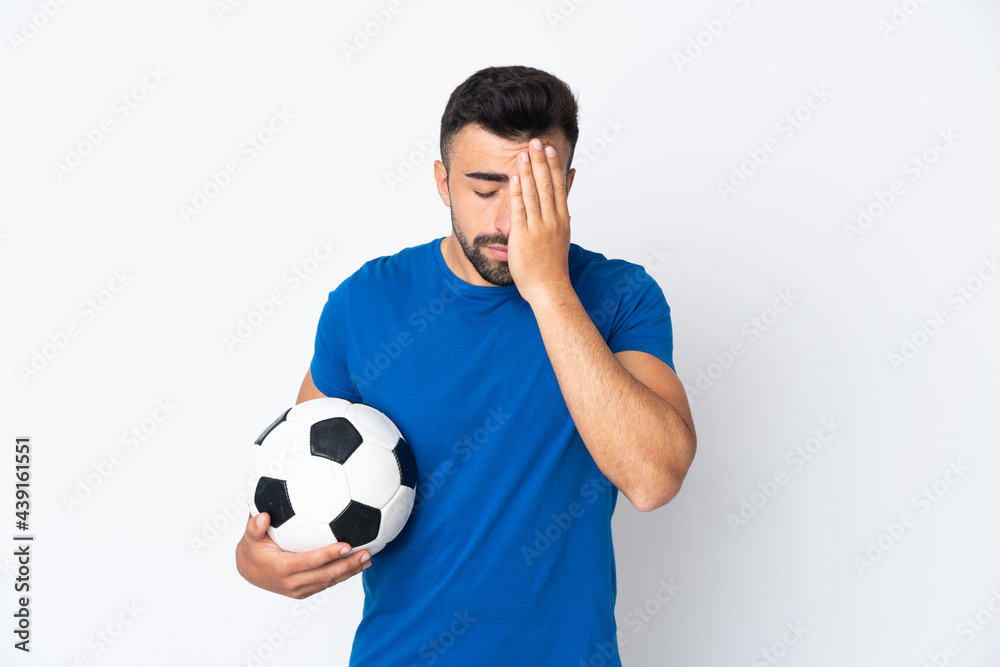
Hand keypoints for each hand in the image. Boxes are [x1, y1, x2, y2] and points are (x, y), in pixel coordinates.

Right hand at [235, 512, 370, 598]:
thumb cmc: (253, 548)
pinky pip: (327, 584)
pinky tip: (356, 565)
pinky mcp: (305, 591)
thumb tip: (262, 517)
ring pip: (329, 582)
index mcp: (282, 569)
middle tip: (366, 553)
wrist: (248, 571)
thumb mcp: (250, 536)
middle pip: (326, 575)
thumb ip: (254, 527)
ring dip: (350, 571)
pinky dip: (343, 575)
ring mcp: (299, 590)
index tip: (346, 546)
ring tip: (368, 560)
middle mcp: (292, 583)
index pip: (311, 562)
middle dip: (348, 565)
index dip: (329, 555)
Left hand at [508, 138, 572, 305]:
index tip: (548, 148)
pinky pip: (520, 210)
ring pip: (533, 194)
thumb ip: (562, 208)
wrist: (549, 288)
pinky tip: (515, 178)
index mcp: (562, 219)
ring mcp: (538, 228)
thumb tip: (568, 186)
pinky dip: (518, 193)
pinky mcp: (524, 236)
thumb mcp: (562, 233)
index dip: (552, 165)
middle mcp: (552, 220)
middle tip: (535, 140)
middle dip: (540, 161)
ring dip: (528, 171)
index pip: (558, 186)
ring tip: (523, 152)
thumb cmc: (552, 264)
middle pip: (546, 185)